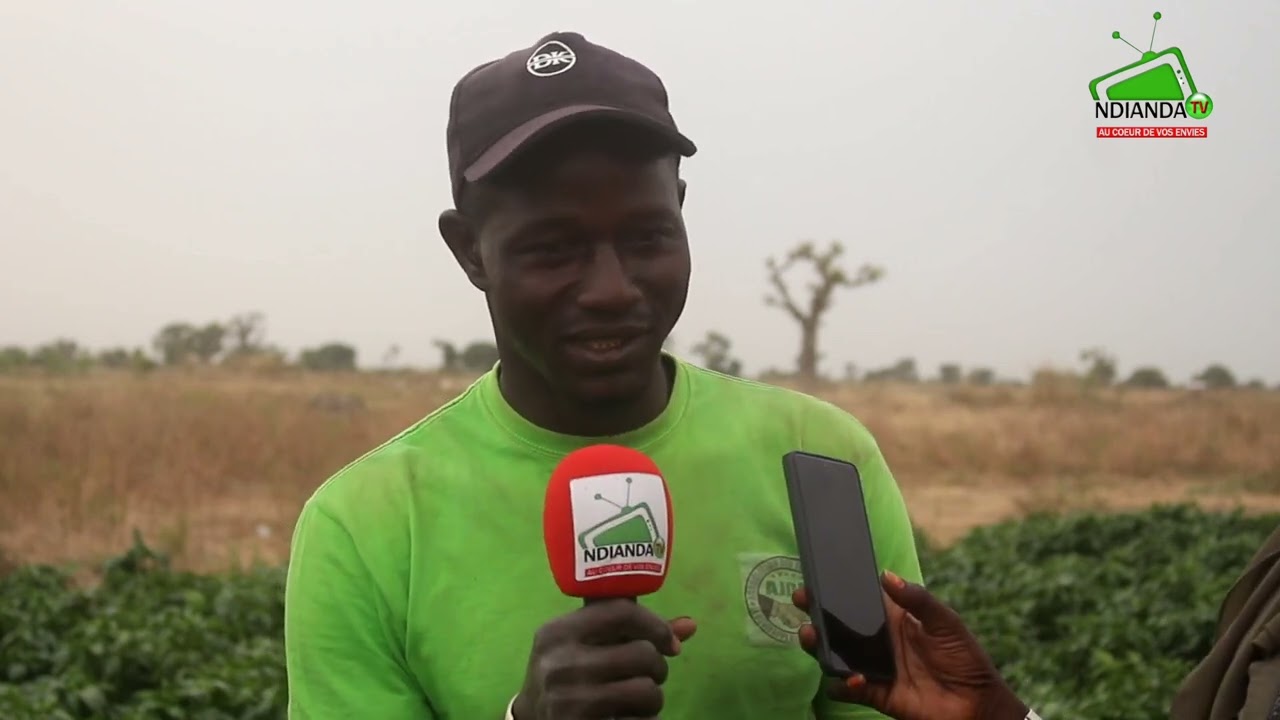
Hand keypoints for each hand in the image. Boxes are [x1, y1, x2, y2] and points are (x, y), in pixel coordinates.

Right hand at [511, 599, 696, 718]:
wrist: (532, 719)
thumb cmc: (567, 673)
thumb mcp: (585, 644)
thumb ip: (630, 630)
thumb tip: (690, 625)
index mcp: (558, 632)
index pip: (622, 611)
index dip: (656, 625)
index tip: (669, 642)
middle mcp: (560, 663)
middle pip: (642, 653)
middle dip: (658, 667)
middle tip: (651, 675)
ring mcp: (568, 700)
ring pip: (647, 690)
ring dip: (653, 698)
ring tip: (639, 699)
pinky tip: (629, 717)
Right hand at [794, 572, 1026, 719]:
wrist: (977, 704)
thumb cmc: (965, 658)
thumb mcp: (945, 623)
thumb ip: (917, 600)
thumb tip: (886, 575)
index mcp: (894, 620)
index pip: (860, 600)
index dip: (837, 590)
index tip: (815, 579)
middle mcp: (879, 642)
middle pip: (840, 627)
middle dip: (817, 614)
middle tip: (801, 602)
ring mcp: (876, 668)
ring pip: (837, 656)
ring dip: (821, 647)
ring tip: (811, 637)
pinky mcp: (877, 694)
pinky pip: (851, 689)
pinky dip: (845, 685)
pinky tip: (853, 679)